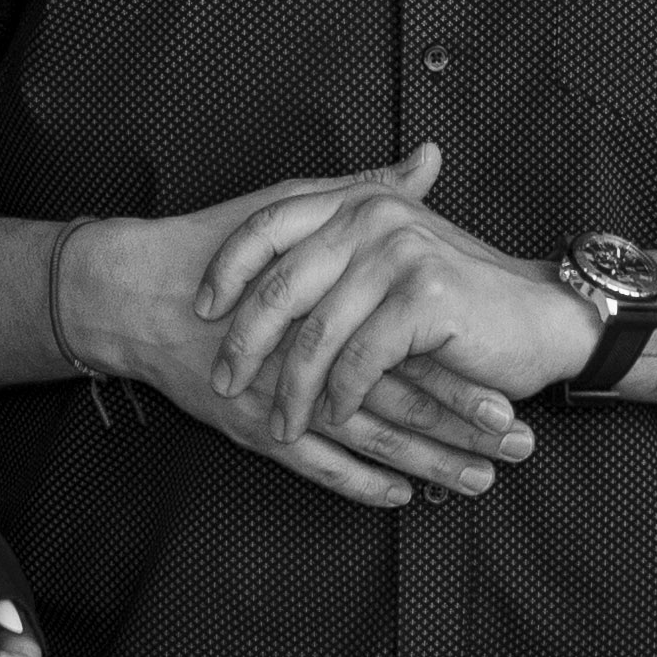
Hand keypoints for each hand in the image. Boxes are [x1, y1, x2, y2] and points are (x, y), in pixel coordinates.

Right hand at [47, 191, 518, 506]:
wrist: (136, 294)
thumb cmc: (216, 245)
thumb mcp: (296, 205)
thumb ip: (368, 192)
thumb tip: (429, 160)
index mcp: (336, 305)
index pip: (416, 351)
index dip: (470, 376)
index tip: (521, 393)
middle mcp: (318, 359)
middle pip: (407, 404)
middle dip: (465, 431)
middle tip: (520, 448)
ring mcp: (288, 400)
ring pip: (372, 443)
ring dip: (428, 464)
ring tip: (479, 482)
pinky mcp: (256, 429)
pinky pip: (317, 467)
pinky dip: (360, 484)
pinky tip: (401, 496)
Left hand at [192, 147, 602, 450]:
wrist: (541, 320)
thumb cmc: (459, 297)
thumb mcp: (391, 255)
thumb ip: (333, 242)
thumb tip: (252, 250)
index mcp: (357, 199)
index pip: (268, 227)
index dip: (226, 271)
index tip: (199, 312)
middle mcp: (374, 216)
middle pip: (280, 284)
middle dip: (245, 342)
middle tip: (222, 381)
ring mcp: (400, 254)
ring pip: (316, 332)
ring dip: (291, 386)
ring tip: (277, 422)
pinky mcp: (423, 299)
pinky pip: (359, 360)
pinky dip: (340, 396)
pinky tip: (330, 419)